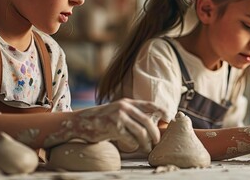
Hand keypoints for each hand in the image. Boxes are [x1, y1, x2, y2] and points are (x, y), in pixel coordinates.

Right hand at [45, 98, 161, 152]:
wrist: (80, 122)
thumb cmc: (101, 119)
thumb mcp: (118, 111)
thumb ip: (131, 114)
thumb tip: (150, 122)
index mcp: (127, 102)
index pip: (149, 105)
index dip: (161, 111)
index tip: (169, 118)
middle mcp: (124, 107)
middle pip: (147, 121)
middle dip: (155, 133)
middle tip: (157, 141)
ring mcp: (118, 117)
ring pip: (140, 132)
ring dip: (146, 142)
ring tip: (147, 148)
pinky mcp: (113, 128)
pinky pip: (130, 139)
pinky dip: (134, 145)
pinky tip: (133, 147)